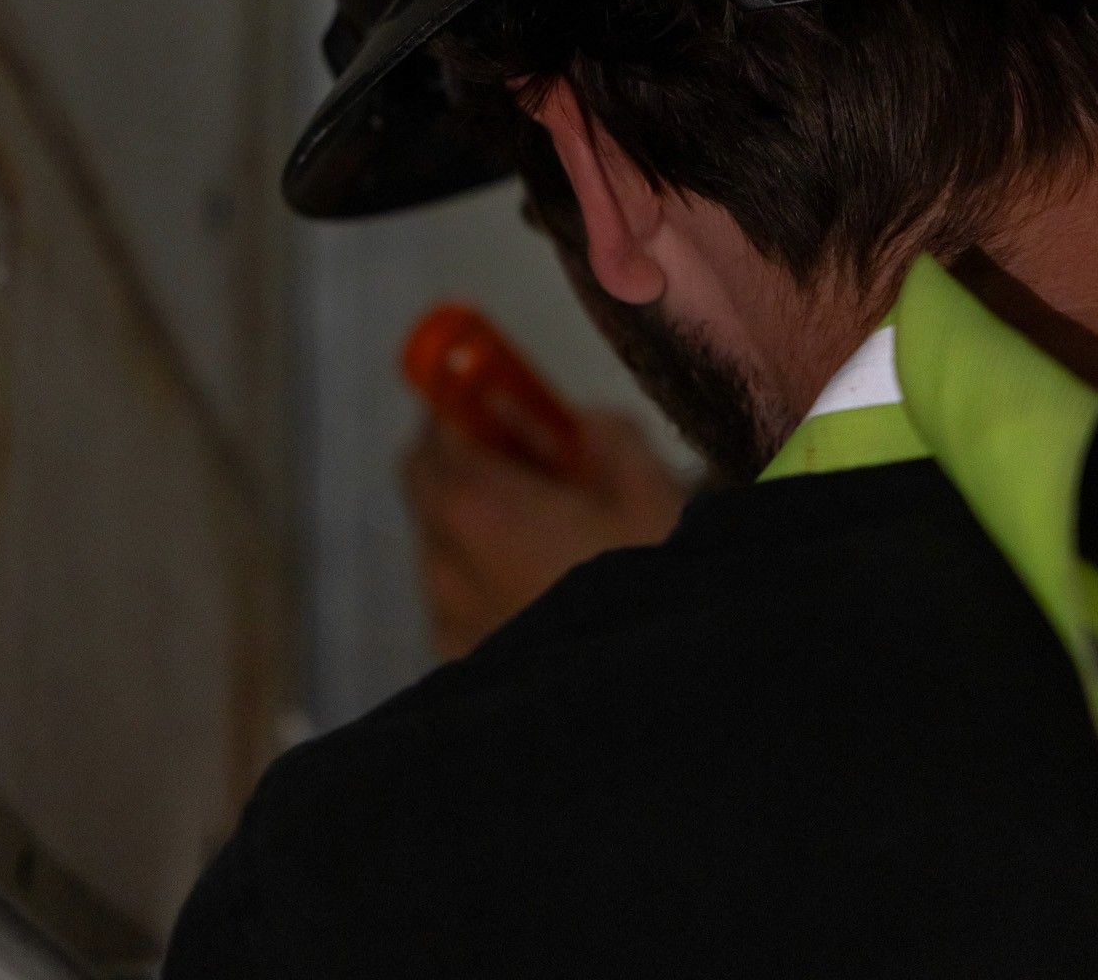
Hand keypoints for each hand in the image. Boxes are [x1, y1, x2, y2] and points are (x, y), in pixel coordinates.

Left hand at [400, 409, 689, 658]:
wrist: (668, 704)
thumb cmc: (656, 586)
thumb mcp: (646, 485)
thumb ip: (598, 436)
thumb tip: (576, 425)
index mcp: (475, 506)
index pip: (436, 431)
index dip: (466, 404)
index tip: (500, 394)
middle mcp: (444, 566)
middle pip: (430, 488)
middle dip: (470, 461)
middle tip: (533, 459)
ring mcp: (450, 625)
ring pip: (445, 549)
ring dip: (481, 527)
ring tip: (556, 536)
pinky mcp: (467, 671)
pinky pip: (461, 604)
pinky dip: (489, 583)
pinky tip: (552, 592)